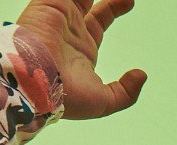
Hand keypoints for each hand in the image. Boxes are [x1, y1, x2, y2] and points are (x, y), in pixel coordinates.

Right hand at [17, 0, 146, 119]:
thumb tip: (141, 75)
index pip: (98, 24)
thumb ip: (125, 93)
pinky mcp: (49, 4)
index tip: (129, 1)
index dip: (113, 9)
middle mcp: (69, 32)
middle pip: (89, 4)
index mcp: (81, 51)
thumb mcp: (103, 102)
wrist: (35, 84)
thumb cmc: (66, 98)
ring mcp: (58, 17)